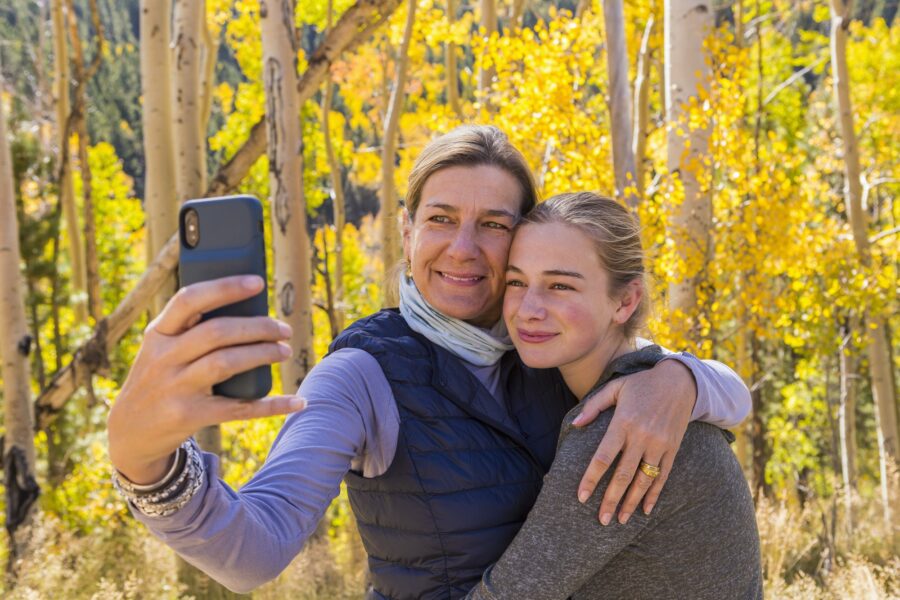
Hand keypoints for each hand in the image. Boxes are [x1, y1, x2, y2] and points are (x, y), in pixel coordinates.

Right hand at [108, 275, 305, 484]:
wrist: (130, 432)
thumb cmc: (159, 378)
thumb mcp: (161, 349)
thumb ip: (189, 329)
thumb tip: (246, 305)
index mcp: (158, 333)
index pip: (190, 299)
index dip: (225, 287)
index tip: (258, 282)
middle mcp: (163, 358)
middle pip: (218, 332)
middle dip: (257, 327)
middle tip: (283, 329)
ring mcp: (175, 388)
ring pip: (226, 363)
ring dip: (262, 354)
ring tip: (283, 351)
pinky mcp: (188, 416)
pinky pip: (238, 408)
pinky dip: (271, 405)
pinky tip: (296, 402)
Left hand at [571, 359, 695, 524]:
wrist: (680, 381)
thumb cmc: (641, 385)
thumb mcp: (615, 387)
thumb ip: (594, 406)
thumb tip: (575, 424)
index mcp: (623, 423)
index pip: (604, 457)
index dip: (592, 479)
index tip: (582, 497)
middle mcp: (642, 436)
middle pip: (623, 475)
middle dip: (611, 499)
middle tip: (600, 520)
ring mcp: (659, 445)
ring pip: (643, 480)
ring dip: (632, 502)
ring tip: (620, 520)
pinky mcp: (672, 449)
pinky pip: (663, 476)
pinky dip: (654, 495)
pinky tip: (645, 510)